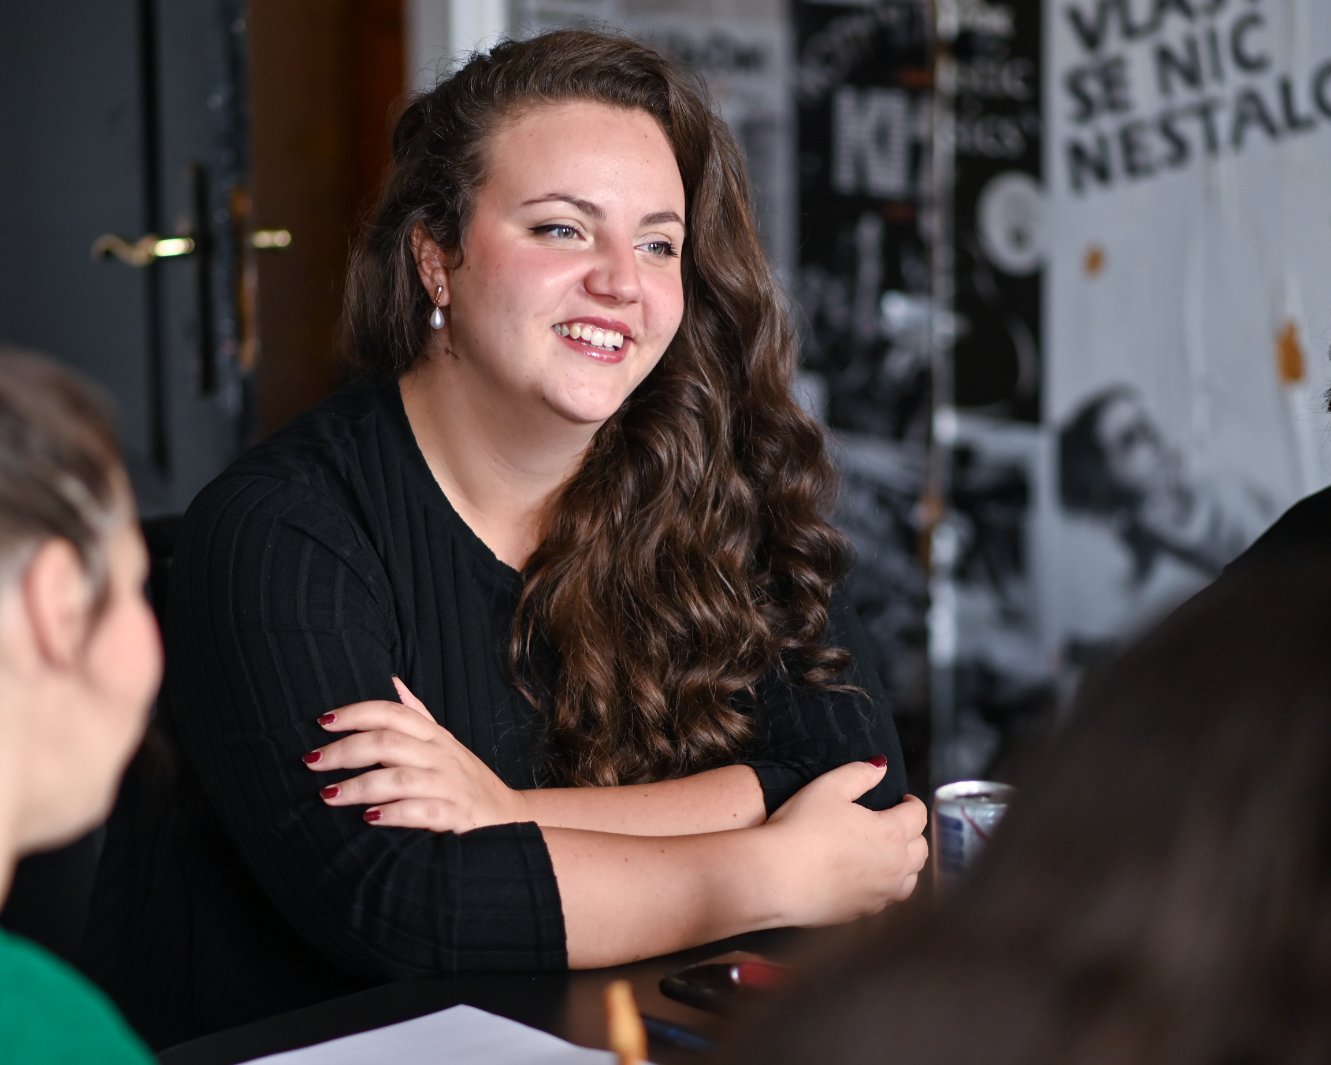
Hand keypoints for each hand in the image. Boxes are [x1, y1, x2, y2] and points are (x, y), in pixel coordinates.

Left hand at [304, 677, 528, 831]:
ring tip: (327, 796)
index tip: (322, 721)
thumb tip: (392, 680)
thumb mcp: (446, 743)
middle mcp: (442, 755)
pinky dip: (394, 813)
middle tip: (311, 762)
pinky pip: (422, 811)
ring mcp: (450, 785)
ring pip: (399, 778)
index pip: (393, 713)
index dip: (357, 713)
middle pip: (388, 742)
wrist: (509, 820)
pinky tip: (369, 819)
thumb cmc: (467, 780)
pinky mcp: (456, 815)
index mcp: (435, 736)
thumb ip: (418, 714)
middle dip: (345, 750)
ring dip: (359, 786)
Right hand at [761, 761, 927, 926]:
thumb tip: (881, 766)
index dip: (911, 804)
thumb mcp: (827, 787)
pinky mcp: (863, 912)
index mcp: (891, 832)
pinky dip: (886, 886)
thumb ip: (859, 773)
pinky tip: (867, 878)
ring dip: (905, 863)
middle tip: (896, 823)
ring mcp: (880, 894)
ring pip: (910, 879)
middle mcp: (894, 866)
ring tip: (887, 853)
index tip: (902, 800)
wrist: (775, 878)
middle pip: (920, 850)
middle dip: (912, 833)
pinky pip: (888, 899)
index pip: (917, 815)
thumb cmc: (800, 828)